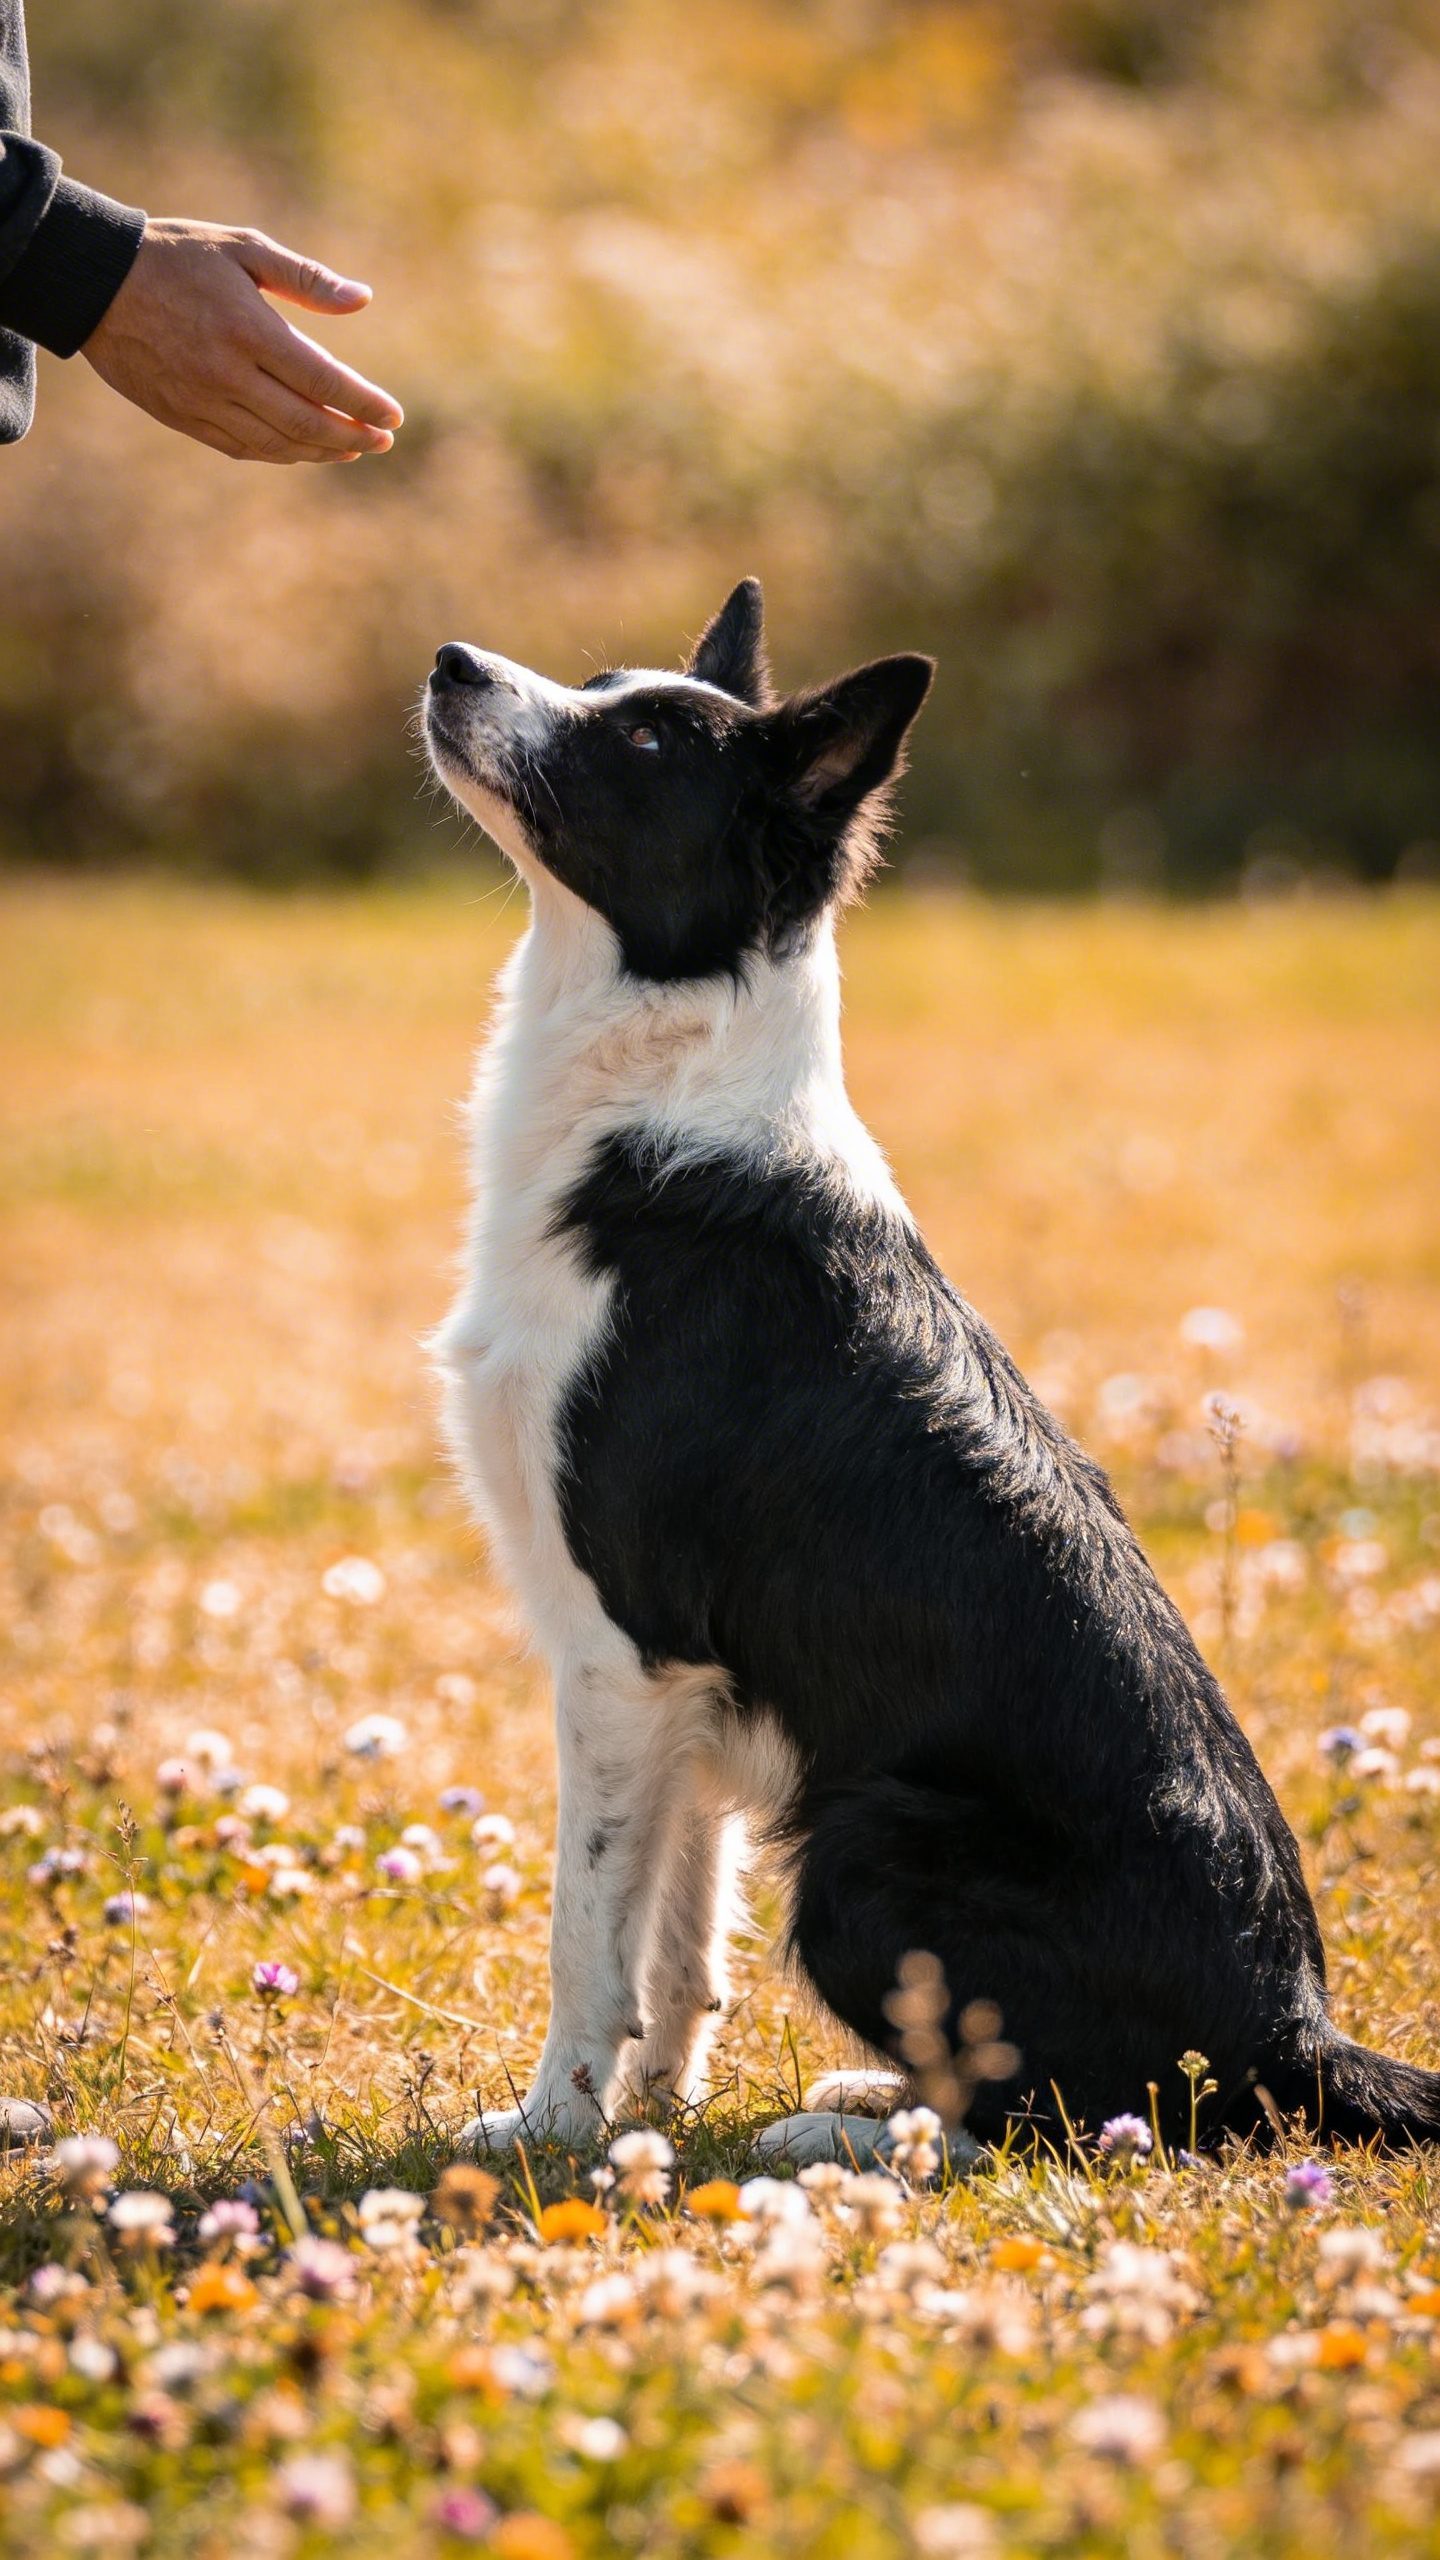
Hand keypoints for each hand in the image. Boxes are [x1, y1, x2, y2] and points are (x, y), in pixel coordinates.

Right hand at [81, 218, 403, 463]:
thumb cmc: (176, 255)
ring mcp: (202, 401)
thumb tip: (363, 300)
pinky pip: (242, 448)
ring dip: (320, 451)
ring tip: (352, 447)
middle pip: (306, 423)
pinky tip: (303, 450)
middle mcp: (226, 373)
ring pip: (276, 444)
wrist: (93, 281)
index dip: (363, 403)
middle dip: (352, 435)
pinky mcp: (182, 417)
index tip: (393, 415)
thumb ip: (305, 278)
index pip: (322, 380)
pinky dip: (280, 453)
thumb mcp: (242, 248)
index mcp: (247, 328)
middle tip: (383, 440)